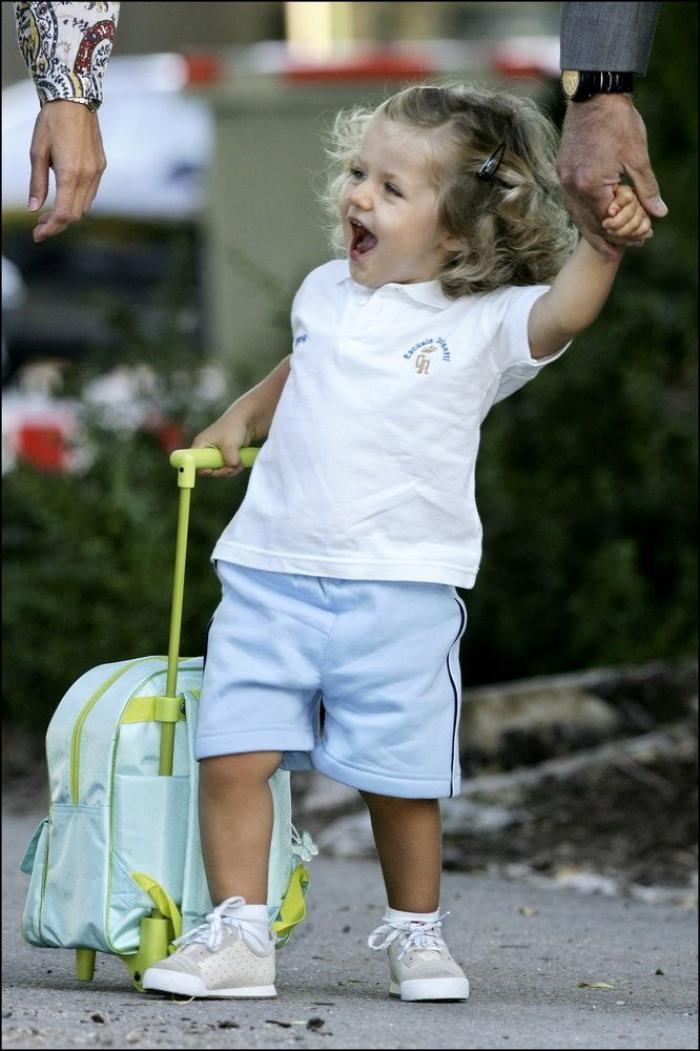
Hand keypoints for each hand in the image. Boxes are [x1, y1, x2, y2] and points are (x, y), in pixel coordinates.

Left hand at [28, 100, 105, 242]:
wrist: (74, 99)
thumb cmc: (51, 122)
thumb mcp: (37, 152)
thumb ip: (37, 182)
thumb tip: (34, 208)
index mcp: (70, 174)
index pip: (63, 214)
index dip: (51, 228)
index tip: (38, 235)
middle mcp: (87, 177)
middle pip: (75, 214)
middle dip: (57, 225)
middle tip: (40, 227)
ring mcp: (97, 172)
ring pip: (84, 206)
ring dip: (68, 214)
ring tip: (49, 214)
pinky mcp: (100, 166)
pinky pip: (91, 193)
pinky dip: (77, 202)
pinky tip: (65, 197)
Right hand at [191, 407, 251, 477]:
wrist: (246, 420)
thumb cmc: (233, 427)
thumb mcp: (230, 444)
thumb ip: (230, 458)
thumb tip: (232, 467)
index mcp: (200, 445)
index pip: (194, 463)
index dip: (202, 469)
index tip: (211, 470)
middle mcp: (206, 451)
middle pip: (209, 470)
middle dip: (221, 471)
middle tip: (230, 467)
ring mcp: (216, 454)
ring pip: (220, 470)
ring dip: (231, 469)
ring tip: (239, 462)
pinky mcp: (225, 457)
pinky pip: (227, 468)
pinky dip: (235, 467)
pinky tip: (241, 461)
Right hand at [558, 94, 666, 259]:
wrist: (593, 94)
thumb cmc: (619, 122)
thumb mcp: (638, 157)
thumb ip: (647, 189)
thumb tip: (659, 213)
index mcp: (592, 186)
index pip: (608, 222)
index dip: (624, 235)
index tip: (638, 242)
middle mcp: (573, 187)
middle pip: (589, 225)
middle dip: (606, 240)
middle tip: (620, 254)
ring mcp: (565, 179)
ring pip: (577, 215)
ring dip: (591, 231)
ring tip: (605, 245)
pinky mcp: (563, 170)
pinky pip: (572, 202)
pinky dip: (583, 214)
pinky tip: (593, 218)